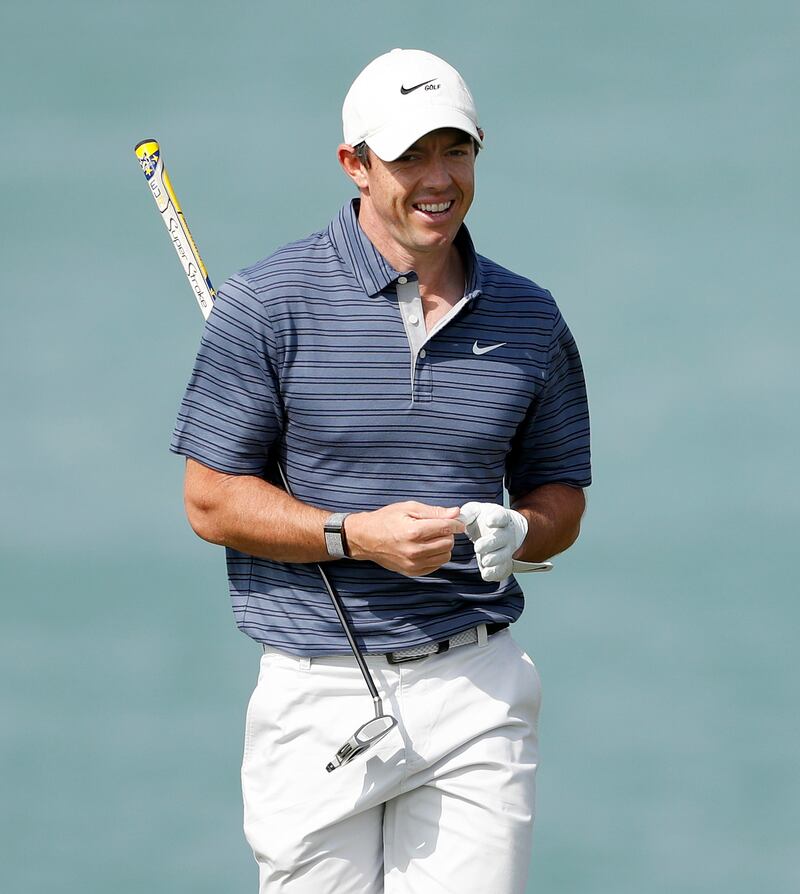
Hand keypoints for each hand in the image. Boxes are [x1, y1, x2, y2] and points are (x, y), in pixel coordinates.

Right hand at [346, 502, 464, 576]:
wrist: (366, 538)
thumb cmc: (385, 520)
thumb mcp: (409, 508)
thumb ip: (434, 511)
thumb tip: (455, 513)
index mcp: (414, 532)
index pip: (446, 528)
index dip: (456, 523)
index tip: (458, 522)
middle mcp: (415, 551)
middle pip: (448, 543)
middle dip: (447, 533)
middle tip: (438, 527)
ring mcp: (413, 564)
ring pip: (445, 556)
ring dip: (442, 546)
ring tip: (431, 538)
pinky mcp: (412, 572)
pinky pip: (436, 565)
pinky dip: (435, 556)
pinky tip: (426, 548)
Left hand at [459, 502, 528, 581]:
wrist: (500, 531)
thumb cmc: (484, 519)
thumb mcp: (475, 512)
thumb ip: (466, 514)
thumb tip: (457, 519)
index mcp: (500, 518)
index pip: (502, 516)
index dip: (497, 519)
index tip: (489, 521)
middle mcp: (506, 534)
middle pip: (502, 539)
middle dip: (491, 543)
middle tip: (478, 547)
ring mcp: (506, 550)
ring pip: (503, 556)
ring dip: (495, 559)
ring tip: (485, 561)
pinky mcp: (503, 563)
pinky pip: (502, 570)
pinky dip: (495, 573)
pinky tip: (486, 574)